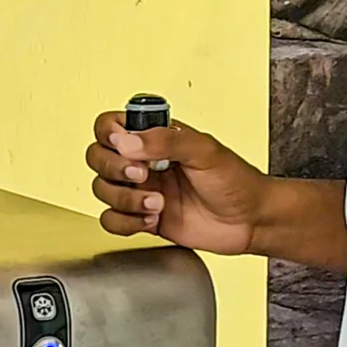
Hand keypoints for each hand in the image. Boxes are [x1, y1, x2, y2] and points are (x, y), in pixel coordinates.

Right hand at [85, 113, 269, 253]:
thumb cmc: (236, 181)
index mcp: (156, 136)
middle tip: (143, 175)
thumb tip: (128, 143)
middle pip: (97, 157)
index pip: (111, 125)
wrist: (250, 221)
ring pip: (101, 190)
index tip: (126, 146)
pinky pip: (111, 220)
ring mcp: (141, 190)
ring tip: (157, 203)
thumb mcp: (205, 150)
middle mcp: (144, 161)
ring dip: (125, 199)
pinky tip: (151, 219)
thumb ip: (166, 141)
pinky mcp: (142, 218)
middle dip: (114, 168)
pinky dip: (126, 222)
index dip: (110, 134)